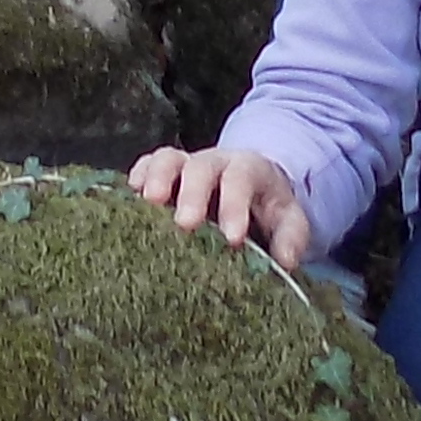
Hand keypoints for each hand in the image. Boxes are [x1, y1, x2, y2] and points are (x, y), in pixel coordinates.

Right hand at [127, 143, 313, 268]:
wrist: (250, 185)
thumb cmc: (267, 208)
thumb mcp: (289, 219)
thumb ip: (291, 236)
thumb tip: (286, 261)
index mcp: (247, 170)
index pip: (240, 181)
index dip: (235, 207)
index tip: (232, 239)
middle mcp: (213, 162)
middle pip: (200, 167)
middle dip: (192, 195)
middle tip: (185, 225)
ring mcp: (185, 165)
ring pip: (168, 159)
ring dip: (157, 178)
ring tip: (148, 203)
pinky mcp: (162, 173)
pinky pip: (146, 165)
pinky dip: (138, 176)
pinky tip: (129, 197)